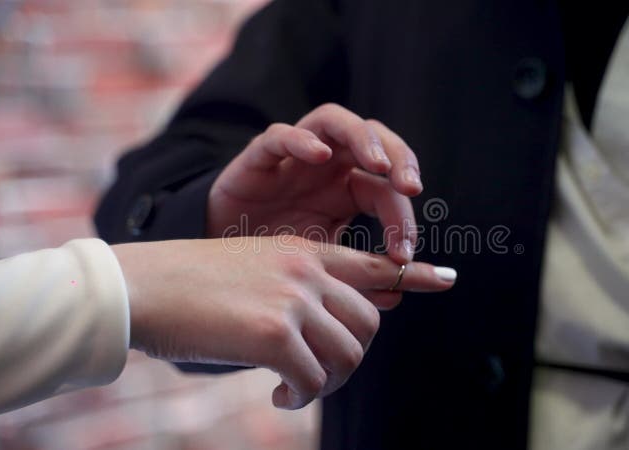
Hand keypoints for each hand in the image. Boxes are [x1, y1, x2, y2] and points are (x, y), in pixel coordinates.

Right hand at [112, 236, 455, 408]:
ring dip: (329, 381)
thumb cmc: (193, 287)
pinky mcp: (275, 332)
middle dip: (352, 356)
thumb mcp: (255, 274)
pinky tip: (281, 396)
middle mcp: (307, 271)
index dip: (414, 275)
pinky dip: (303, 397)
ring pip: (348, 354)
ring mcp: (294, 298)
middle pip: (368, 323)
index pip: (374, 264)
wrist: (143, 287)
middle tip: (321, 375)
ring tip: (298, 388)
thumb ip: (299, 294)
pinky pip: (314, 379)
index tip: (447, 279)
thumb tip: (332, 334)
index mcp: (304, 253)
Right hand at [207, 103, 422, 263]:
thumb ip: (359, 281)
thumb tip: (399, 293)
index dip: (404, 219)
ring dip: (364, 138)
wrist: (217, 270)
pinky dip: (301, 140)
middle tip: (411, 188)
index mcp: (349, 192)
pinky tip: (319, 155)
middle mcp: (328, 168)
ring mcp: (294, 159)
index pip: (388, 191)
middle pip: (375, 140)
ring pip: (336, 122)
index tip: (405, 256)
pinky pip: (279, 136)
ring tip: (379, 165)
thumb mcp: (322, 275)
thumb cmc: (272, 268)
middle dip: (400, 159)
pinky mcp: (257, 159)